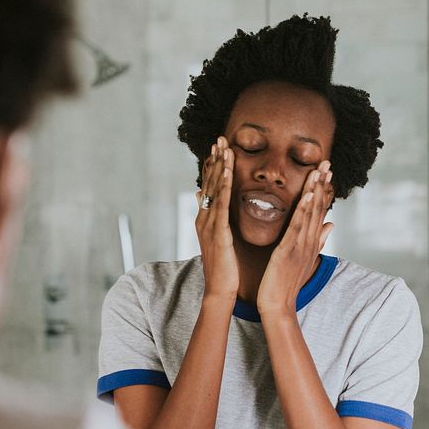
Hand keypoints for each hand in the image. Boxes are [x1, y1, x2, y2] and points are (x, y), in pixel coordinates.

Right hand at [195, 136, 238, 300]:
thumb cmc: (224, 268)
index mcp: (206, 220)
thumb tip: (201, 196)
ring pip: (213, 188)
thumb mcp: (217, 239)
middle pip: (209, 183)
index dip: (213, 166)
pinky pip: (221, 202)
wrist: (221, 290)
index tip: (219, 147)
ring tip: (224, 146)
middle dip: (215, 159)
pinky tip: (227, 169)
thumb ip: (212, 217)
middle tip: (220, 138)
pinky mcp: (218, 231)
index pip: (209, 187)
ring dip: (219, 165)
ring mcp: (209, 224)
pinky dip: (223, 184)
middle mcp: (204, 218)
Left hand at [257, 160, 333, 315]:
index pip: (318, 211)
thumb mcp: (304, 259)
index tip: (327, 171)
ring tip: (320, 171)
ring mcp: (301, 246)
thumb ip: (318, 239)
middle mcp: (309, 241)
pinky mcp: (289, 251)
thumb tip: (331, 224)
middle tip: (327, 162)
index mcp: (309, 241)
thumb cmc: (286, 283)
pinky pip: (297, 227)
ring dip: (316, 190)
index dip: (323, 190)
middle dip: (322, 184)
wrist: (277, 305)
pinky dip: (303, 210)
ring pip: (310, 213)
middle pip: (318, 208)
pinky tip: (308, 195)